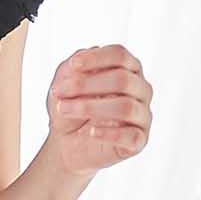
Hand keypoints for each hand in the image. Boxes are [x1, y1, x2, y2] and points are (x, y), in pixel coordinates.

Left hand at [47, 43, 152, 176]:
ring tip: (65, 110)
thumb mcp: (64, 85)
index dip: (96, 58)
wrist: (67, 144)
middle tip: (58, 92)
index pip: (119, 55)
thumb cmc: (71, 109)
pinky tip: (91, 132)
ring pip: (126, 106)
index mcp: (127, 70)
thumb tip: (83, 56)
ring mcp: (142, 115)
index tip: (72, 65)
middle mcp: (140, 90)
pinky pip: (131, 135)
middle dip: (85, 85)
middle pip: (122, 79)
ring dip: (90, 107)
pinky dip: (109, 133)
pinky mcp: (139, 140)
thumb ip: (72, 69)